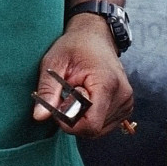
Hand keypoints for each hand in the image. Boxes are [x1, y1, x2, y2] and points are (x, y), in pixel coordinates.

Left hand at [31, 14, 132, 137]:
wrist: (94, 36)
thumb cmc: (74, 46)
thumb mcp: (54, 63)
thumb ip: (47, 90)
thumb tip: (39, 116)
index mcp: (107, 83)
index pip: (90, 125)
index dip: (70, 122)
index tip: (59, 105)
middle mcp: (122, 95)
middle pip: (93, 128)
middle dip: (74, 118)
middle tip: (67, 95)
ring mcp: (127, 101)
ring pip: (98, 129)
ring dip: (83, 118)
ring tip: (78, 93)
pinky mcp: (126, 106)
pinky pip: (105, 125)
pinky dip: (92, 116)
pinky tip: (88, 98)